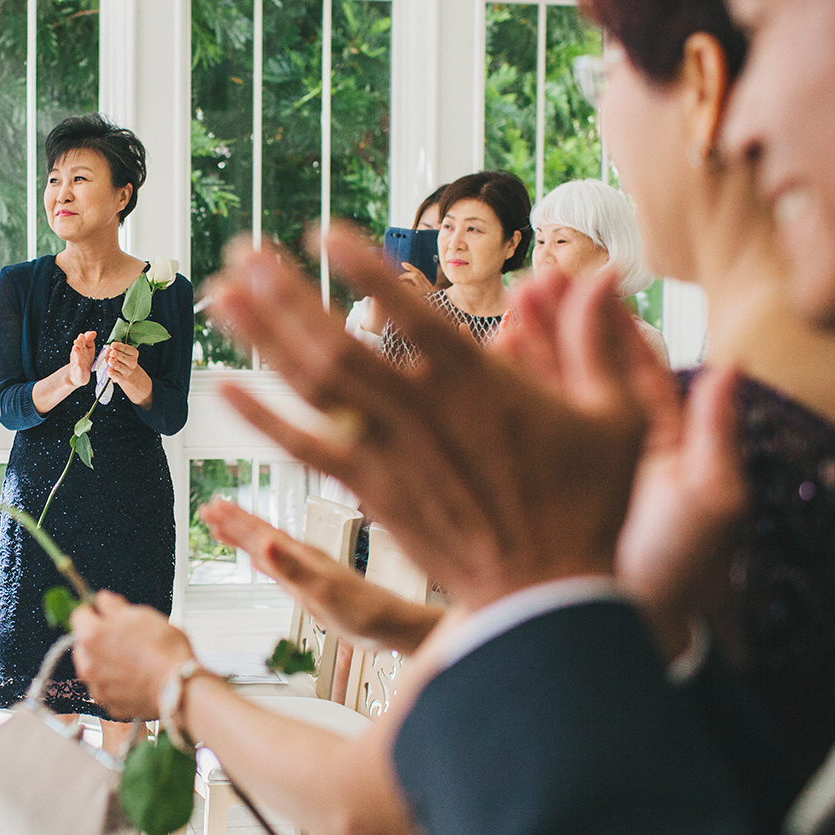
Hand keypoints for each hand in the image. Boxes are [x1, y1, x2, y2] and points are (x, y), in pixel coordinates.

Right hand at [64, 330, 95, 387]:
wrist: (77, 375)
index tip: (90, 334)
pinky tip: (78, 364)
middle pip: (79, 347)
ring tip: (76, 348)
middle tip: (80, 337)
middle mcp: (79, 354)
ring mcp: (78, 363)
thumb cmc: (84, 360)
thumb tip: (94, 332)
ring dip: (76, 353)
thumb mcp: (88, 350)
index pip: (84, 340)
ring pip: (77, 357)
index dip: (86, 337)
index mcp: (83, 347)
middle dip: (79, 342)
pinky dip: (78, 366)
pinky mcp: (79, 372)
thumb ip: (89, 340)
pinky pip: (78, 369)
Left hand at [70, 590, 194, 718]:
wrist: (180, 686)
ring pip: (94, 667)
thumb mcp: (141, 614)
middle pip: (84, 643)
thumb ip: (114, 605)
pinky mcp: (111, 705)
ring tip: (132, 658)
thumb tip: (104, 601)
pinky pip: (107, 688)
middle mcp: (88, 665)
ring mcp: (98, 687)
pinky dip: (116, 682)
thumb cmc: (164, 652)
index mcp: (91, 637)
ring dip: (106, 661)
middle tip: (123, 636)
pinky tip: (135, 676)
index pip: (79, 615)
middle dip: (99, 638)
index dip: (95, 611)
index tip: (104, 612)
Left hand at [103, 341, 152, 405]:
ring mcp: (127, 371)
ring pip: (121, 367)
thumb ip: (117, 348)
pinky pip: (117, 376)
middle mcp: (132, 362)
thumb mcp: (123, 352)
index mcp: (133, 353)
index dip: (119, 347)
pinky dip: (113, 373)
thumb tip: (111, 348)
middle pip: (124, 358)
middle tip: (112, 353)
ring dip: (115, 364)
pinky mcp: (122, 378)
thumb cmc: (124, 360)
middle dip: (118, 355)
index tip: (113, 345)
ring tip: (110, 360)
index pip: (127, 349)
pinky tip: (109, 371)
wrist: (129, 373)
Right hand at [201, 500, 441, 653]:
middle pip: (260, 533)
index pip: (259, 531)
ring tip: (222, 529)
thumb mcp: (321, 589)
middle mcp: (301, 557)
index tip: (211, 507)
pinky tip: (257, 561)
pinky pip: (277, 567)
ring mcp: (305, 570)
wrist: (388, 624)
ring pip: (267, 547)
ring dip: (244, 538)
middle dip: (233, 521)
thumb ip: (291, 567)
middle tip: (207, 509)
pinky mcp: (309, 586)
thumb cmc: (361, 609)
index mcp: (300, 554)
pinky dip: (262, 560)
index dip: (234, 520)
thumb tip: (264, 544)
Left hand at [204, 231, 646, 612]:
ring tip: (218, 293)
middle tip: (240, 250)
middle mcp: (420, 413)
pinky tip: (224, 387)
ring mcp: (388, 455)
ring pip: (310, 386)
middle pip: (334, 342)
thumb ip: (597, 340)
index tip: (323, 233)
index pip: (407, 310)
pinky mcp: (370, 493)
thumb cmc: (588, 508)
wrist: (543, 601)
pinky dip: (262, 417)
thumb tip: (604, 272)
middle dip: (283, 292)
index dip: (362, 268)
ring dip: (260, 337)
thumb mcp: (616, 419)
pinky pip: (303, 448)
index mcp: (478, 384)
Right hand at [495, 275, 746, 656]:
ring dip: (527, 347)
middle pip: (584, 371)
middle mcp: (610, 453)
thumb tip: (733, 366)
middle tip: (535, 279)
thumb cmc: (673, 579)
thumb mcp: (711, 503)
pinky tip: (482, 360)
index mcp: (659, 448)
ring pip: (546, 394)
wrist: (613, 635)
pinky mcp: (527, 489)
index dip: (612, 323)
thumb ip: (717, 435)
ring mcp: (565, 471)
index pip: (634, 369)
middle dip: (561, 321)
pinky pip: (512, 432)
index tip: (590, 279)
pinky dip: (499, 392)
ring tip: (506, 304)